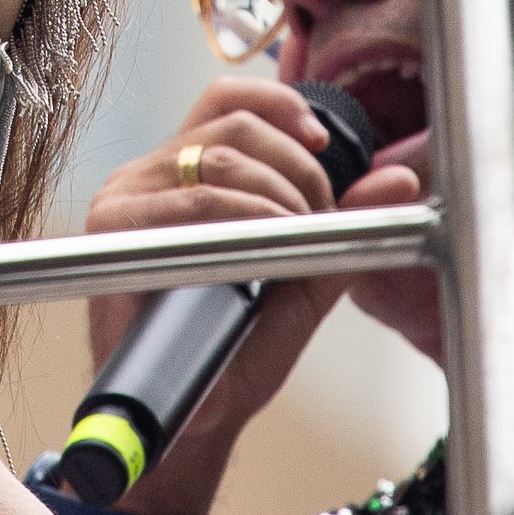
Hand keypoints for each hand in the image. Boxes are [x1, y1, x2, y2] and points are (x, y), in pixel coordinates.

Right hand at [77, 76, 430, 514]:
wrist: (193, 414)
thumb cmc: (237, 346)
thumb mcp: (300, 275)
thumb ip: (343, 227)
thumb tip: (401, 183)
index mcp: (183, 171)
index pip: (226, 100)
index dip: (279, 104)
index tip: (323, 141)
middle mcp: (148, 174)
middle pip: (231, 126)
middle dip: (295, 166)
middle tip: (319, 216)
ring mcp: (126, 198)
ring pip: (213, 159)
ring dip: (273, 194)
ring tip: (293, 239)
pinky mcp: (112, 229)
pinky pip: (189, 202)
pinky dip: (238, 215)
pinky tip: (260, 244)